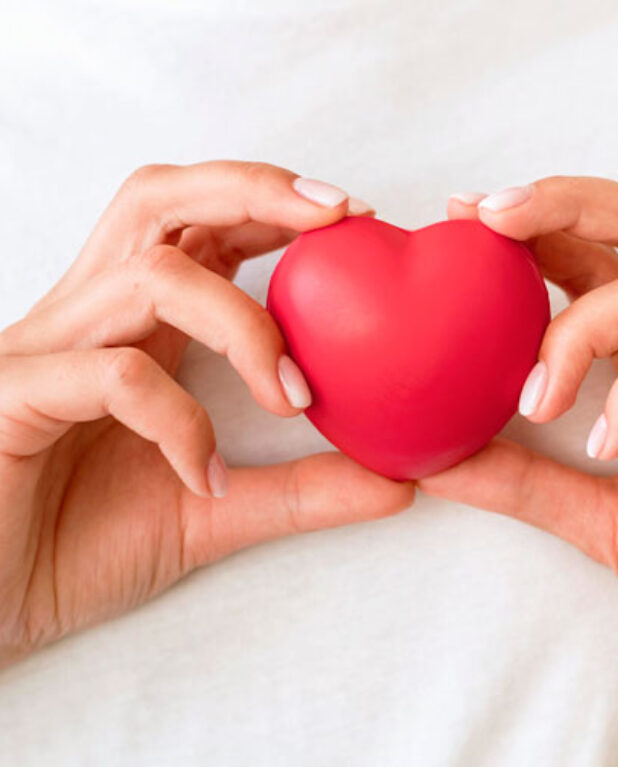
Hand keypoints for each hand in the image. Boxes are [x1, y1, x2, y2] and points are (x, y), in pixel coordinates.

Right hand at [0, 161, 412, 665]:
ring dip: (242, 326)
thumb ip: (300, 492)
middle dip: (253, 190)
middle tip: (339, 217)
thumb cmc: (74, 547)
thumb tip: (400, 482)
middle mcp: (85, 320)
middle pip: (158, 201)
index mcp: (130, 326)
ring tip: (293, 397)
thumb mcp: (211, 513)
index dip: (272, 202)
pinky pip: (110, 375)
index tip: (358, 218)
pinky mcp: (10, 399)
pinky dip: (178, 420)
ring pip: (149, 277)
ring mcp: (41, 354)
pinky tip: (203, 475)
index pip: (197, 226)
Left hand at [423, 178, 617, 700]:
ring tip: (538, 402)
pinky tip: (605, 448)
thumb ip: (525, 482)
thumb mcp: (599, 519)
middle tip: (489, 219)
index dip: (538, 220)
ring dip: (581, 328)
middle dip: (566, 203)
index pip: (607, 253)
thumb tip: (432, 459)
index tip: (463, 215)